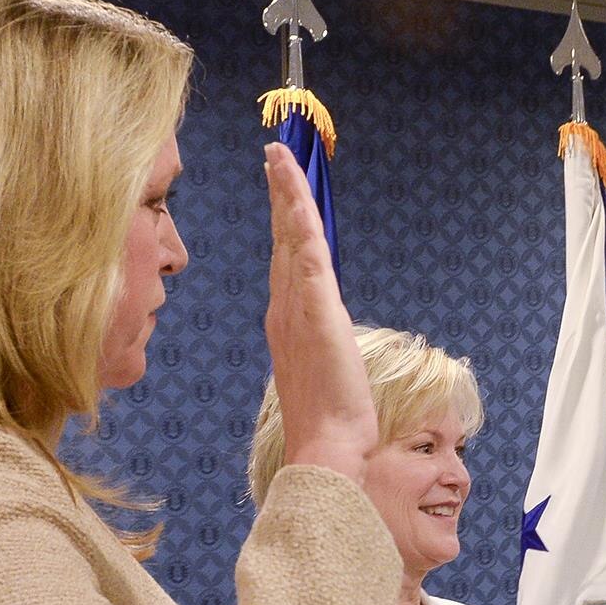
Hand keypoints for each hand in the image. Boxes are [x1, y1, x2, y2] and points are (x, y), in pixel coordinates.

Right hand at [263, 143, 376, 483]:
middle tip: (275, 154)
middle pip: (280, 239)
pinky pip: (307, 256)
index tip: (280, 190)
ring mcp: (297, 310)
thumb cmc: (328, 425)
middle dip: (278, 195)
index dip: (282, 223)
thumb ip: (322, 350)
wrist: (324, 450)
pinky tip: (296, 194)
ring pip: (290, 238)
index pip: (284, 260)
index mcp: (287, 323)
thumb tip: (330, 345)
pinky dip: (300, 222)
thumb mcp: (324, 376)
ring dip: (286, 194)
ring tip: (281, 156)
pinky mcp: (317, 314)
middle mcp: (285, 311)